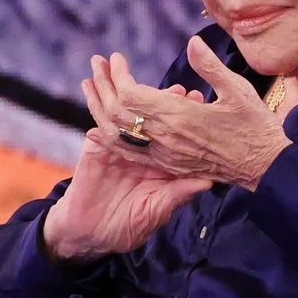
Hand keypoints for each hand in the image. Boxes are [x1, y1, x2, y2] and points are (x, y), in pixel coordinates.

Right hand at [44, 82, 211, 262]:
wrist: (92, 235)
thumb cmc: (128, 227)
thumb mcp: (156, 211)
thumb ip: (178, 195)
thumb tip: (207, 182)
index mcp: (160, 161)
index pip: (174, 132)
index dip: (185, 115)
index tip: (198, 100)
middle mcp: (142, 149)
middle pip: (149, 116)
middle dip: (158, 96)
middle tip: (176, 86)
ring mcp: (118, 146)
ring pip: (121, 111)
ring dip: (118, 86)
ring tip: (118, 62)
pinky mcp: (96, 149)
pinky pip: (97, 122)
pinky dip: (93, 101)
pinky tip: (89, 82)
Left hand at [87, 38, 291, 191]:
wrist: (265, 168)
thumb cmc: (256, 126)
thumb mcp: (238, 90)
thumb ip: (210, 67)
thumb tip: (192, 42)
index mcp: (180, 117)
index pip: (131, 95)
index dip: (118, 75)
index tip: (116, 58)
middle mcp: (166, 138)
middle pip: (118, 112)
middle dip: (102, 86)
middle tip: (95, 64)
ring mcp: (165, 155)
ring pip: (118, 135)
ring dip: (99, 110)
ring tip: (89, 88)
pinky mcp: (168, 165)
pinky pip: (130, 153)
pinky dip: (110, 138)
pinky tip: (98, 128)